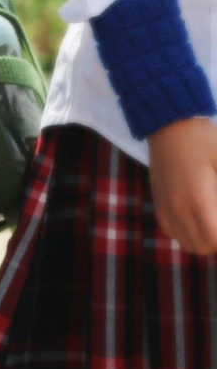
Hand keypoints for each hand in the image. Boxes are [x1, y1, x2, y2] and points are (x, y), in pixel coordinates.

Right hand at [148, 116, 216, 252]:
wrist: (167, 122)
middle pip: (203, 246)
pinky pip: (172, 231)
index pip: (215, 239)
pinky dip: (186, 232)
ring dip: (202, 238)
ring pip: (187, 242)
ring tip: (211, 219)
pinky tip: (195, 216)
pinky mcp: (158, 201)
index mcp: (198, 198)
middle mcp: (178, 208)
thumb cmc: (202, 139)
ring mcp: (165, 206)